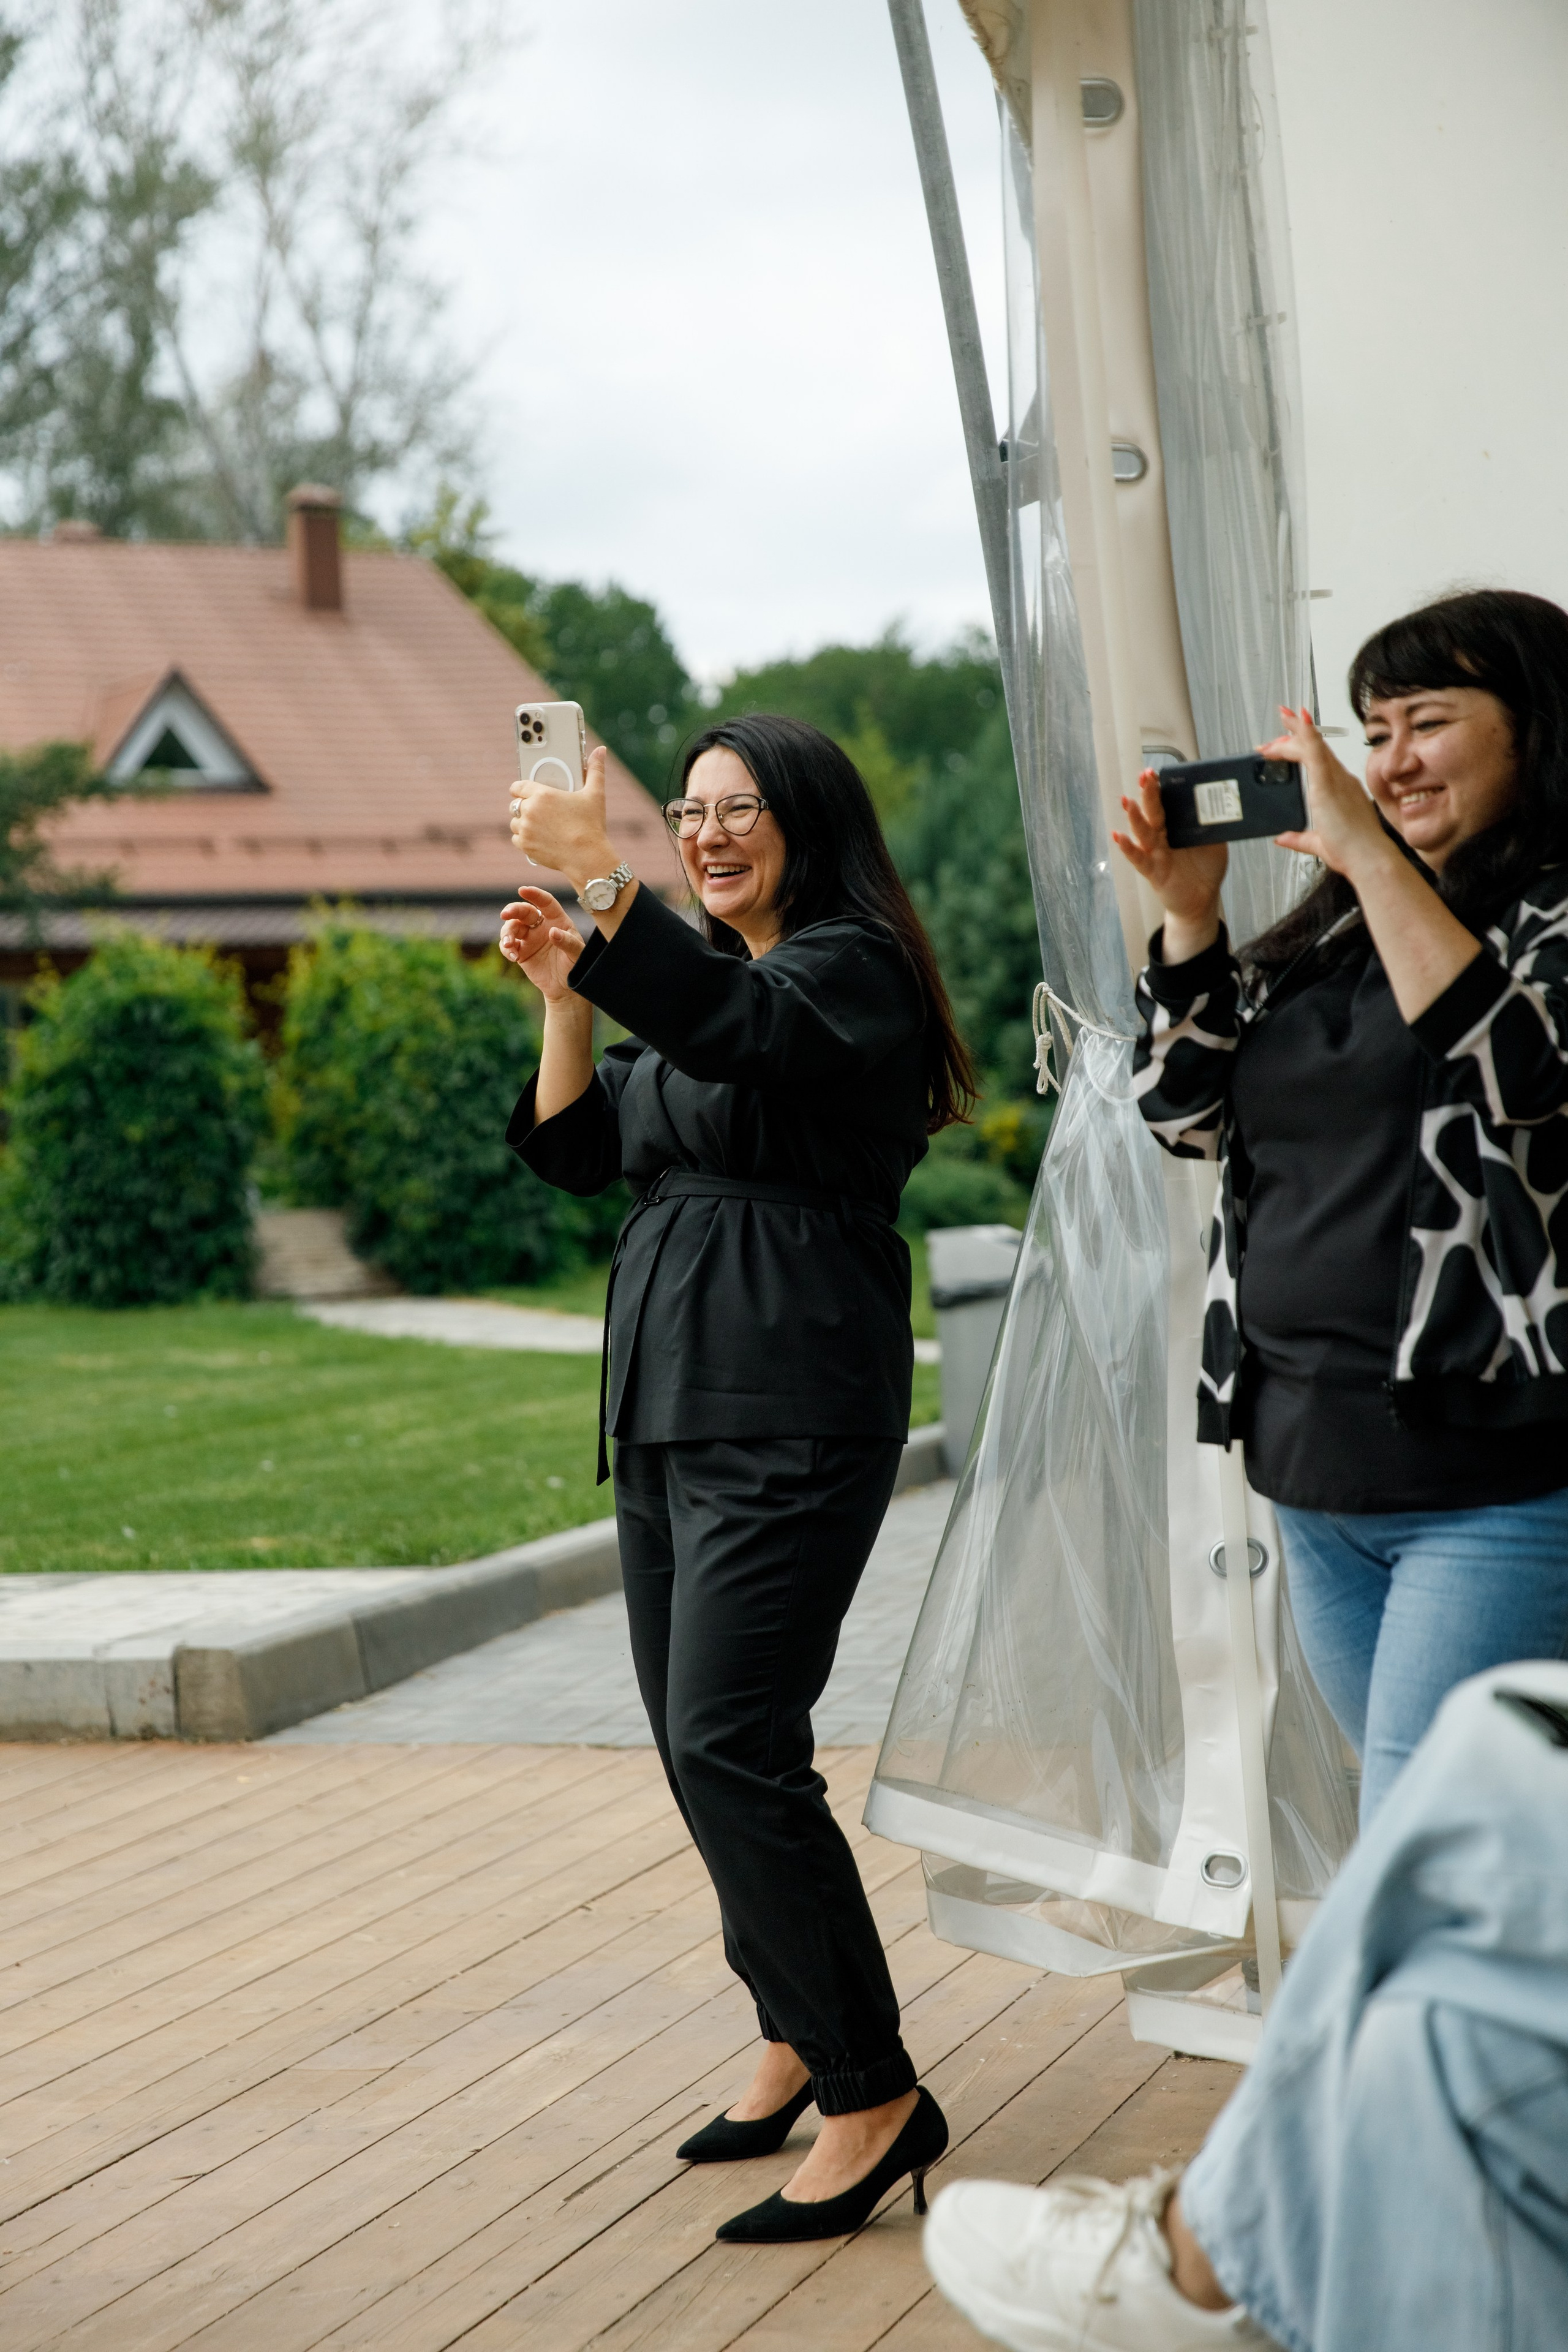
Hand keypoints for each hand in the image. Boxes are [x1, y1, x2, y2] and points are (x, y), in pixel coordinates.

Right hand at [499, 888, 582, 1002]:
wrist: (565, 987)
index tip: (523, 890)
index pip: (545, 902)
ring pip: (512, 927)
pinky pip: (507, 945)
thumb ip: (568, 942)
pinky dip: (506, 949)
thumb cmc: (575, 967)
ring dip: (507, 933)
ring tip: (509, 945)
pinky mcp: (520, 951)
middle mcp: (541, 925)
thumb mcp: (577, 954)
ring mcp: (529, 938)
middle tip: (505, 915)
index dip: (535, 895)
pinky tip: (513, 957)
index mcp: (557, 920)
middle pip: (524, 911)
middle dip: (513, 910)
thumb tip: (553, 932)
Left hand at [509, 745, 617, 888]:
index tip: (523, 792)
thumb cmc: (592, 826)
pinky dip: (524, 839)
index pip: (518, 786)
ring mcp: (525, 829)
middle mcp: (530, 810)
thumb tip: (601, 750)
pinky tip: (537, 838)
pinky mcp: (525, 846)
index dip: (520, 789)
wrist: (588, 857)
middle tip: (539, 812)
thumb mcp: (595, 795)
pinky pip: (516, 839)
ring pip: (515, 823)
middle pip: (515, 805)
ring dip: (523, 823)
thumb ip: (596, 770)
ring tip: (539, 826)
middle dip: (525, 807)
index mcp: (542, 794)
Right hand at [1113, 768, 1227, 952]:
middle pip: (1153, 812)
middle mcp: (1162, 837)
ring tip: (1128, 801)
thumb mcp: (1216, 843)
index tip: (1155, 772)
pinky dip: (1128, 848)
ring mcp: (1156, 853)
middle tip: (1145, 776)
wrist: (1203, 899)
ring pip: (1143, 832)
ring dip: (1135, 817)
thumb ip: (1214, 826)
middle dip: (1147, 793)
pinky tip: (1119, 837)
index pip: (1165, 803)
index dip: (1159, 787)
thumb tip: (1220, 806)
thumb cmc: (1206, 869)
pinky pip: (1139, 859)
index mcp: (1176, 827)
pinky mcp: (1154, 872)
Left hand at [1264, 706, 1389, 881]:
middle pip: (1315, 748)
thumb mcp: (1318, 843)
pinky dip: (1306, 735)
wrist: (1368, 860)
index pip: (1320, 761)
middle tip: (1273, 737)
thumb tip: (1283, 837)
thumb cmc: (1353, 853)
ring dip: (1295, 730)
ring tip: (1283, 716)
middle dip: (1294, 737)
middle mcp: (1342, 780)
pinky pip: (1316, 752)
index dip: (1303, 748)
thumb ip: (1299, 838)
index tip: (1285, 745)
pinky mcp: (1329, 785)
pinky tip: (1297, 721)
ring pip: (1314, 745)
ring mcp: (1337, 780)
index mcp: (1342, 790)